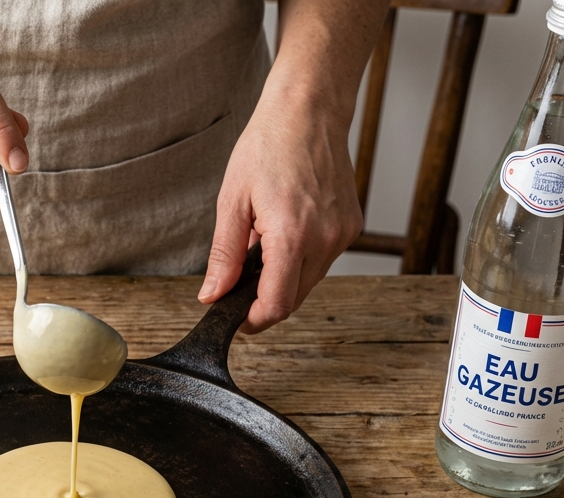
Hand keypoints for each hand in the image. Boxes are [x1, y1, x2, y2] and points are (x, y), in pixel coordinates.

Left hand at [198, 89, 361, 332]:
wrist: (308, 112)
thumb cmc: (268, 146)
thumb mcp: (231, 202)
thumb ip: (223, 256)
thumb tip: (213, 295)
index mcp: (292, 236)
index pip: (277, 304)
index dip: (254, 319)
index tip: (236, 317)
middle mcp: (325, 240)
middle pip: (294, 299)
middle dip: (265, 299)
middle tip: (240, 278)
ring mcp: (342, 234)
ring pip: (309, 282)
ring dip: (282, 277)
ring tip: (262, 242)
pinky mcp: (351, 227)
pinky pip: (322, 261)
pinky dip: (300, 258)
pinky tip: (285, 230)